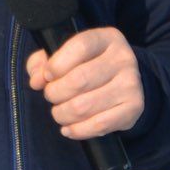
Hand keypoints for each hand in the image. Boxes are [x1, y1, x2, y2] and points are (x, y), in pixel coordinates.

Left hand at [25, 27, 145, 141]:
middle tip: (51, 96)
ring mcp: (131, 84)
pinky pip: (98, 125)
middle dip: (54, 93)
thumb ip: (43, 62)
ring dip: (62, 114)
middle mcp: (123, 58)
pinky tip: (69, 128)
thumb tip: (37, 80)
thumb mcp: (66, 54)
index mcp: (107, 38)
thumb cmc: (87, 66)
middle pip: (79, 80)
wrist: (124, 82)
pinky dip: (77, 130)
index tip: (46, 76)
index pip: (80, 46)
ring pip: (84, 106)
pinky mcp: (133, 108)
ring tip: (59, 112)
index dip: (56, 64)